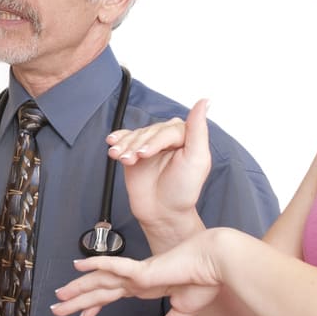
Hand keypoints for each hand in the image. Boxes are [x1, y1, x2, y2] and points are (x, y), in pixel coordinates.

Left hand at [52, 231, 223, 315]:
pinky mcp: (142, 270)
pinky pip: (114, 266)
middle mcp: (135, 280)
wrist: (216, 264)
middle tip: (56, 308)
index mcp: (145, 287)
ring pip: (99, 281)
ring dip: (78, 288)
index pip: (112, 296)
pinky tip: (78, 265)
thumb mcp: (184, 310)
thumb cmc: (204, 281)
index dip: (94, 306)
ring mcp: (136, 274)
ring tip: (58, 295)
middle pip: (99, 291)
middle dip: (77, 300)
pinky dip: (95, 265)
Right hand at [106, 99, 212, 242]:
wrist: (162, 213)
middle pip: (148, 131)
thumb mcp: (197, 160)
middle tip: (133, 159)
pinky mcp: (134, 152)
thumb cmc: (183, 191)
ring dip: (125, 146)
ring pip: (134, 135)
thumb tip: (204, 102)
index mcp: (186, 137)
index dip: (154, 141)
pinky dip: (117, 141)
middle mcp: (167, 138)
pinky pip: (124, 140)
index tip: (144, 154)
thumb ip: (199, 130)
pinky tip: (112, 145)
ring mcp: (150, 145)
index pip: (166, 130)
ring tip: (120, 157)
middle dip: (137, 145)